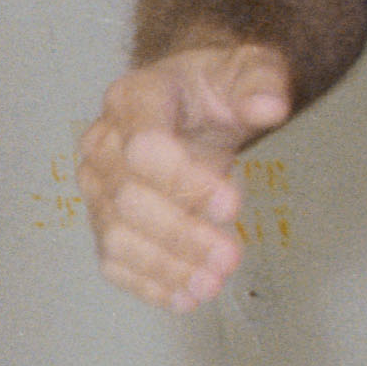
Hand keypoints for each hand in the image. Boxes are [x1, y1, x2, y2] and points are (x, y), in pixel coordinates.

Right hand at [79, 41, 298, 310]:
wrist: (190, 103)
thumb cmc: (214, 88)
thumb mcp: (246, 68)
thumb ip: (260, 82)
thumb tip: (269, 107)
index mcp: (133, 100)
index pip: (144, 147)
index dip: (184, 181)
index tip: (232, 205)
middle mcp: (102, 145)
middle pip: (128, 200)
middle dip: (180, 234)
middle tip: (230, 257)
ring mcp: (97, 187)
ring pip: (116, 236)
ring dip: (164, 267)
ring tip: (211, 285)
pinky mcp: (104, 220)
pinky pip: (112, 260)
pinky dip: (146, 284)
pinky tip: (183, 297)